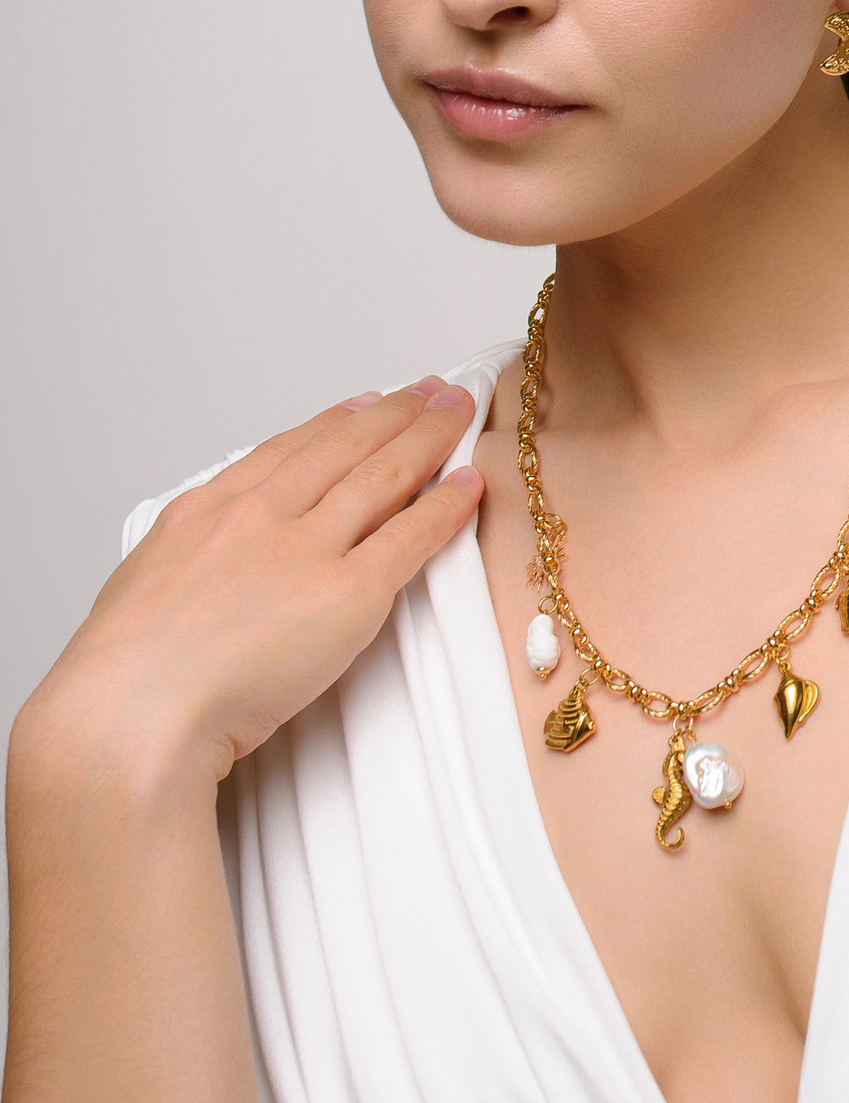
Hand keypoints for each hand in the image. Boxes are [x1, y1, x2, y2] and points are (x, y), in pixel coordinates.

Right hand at [23, 378, 485, 785]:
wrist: (133, 713)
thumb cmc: (126, 677)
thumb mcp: (142, 586)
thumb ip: (186, 562)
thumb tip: (199, 567)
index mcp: (207, 511)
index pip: (287, 450)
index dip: (336, 422)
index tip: (365, 404)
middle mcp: (260, 516)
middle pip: (345, 447)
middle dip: (396, 413)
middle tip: (432, 390)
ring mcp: (305, 550)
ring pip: (383, 475)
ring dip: (430, 437)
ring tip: (459, 412)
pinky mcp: (348, 594)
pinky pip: (410, 536)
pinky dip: (446, 505)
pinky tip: (469, 484)